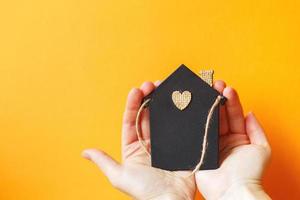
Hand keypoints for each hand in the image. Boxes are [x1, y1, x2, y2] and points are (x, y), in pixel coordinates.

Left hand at [82, 81, 195, 199]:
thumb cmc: (145, 192)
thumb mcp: (120, 176)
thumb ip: (104, 162)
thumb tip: (85, 152)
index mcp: (134, 147)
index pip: (131, 120)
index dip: (132, 104)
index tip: (136, 90)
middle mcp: (149, 143)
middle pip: (148, 115)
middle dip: (149, 98)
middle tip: (152, 84)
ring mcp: (166, 143)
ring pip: (163, 118)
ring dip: (163, 102)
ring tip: (165, 88)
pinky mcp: (181, 145)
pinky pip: (180, 126)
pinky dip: (180, 114)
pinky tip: (179, 102)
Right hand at [195, 81, 270, 199]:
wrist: (232, 191)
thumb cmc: (250, 173)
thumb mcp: (262, 149)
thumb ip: (257, 130)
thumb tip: (250, 112)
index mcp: (238, 138)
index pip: (234, 114)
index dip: (231, 101)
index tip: (227, 88)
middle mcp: (223, 139)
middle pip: (219, 115)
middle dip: (217, 100)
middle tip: (213, 85)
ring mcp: (210, 144)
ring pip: (207, 122)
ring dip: (206, 108)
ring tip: (204, 92)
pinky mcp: (198, 151)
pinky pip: (195, 134)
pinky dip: (194, 123)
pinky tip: (193, 110)